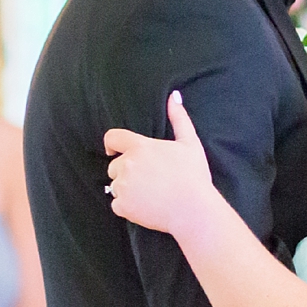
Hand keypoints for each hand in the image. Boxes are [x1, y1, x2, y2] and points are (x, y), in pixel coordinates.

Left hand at [104, 90, 212, 236]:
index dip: (112, 144)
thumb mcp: (190, 143)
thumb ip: (179, 118)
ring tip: (149, 193)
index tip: (115, 150)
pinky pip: (116, 204)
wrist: (193, 210)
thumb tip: (174, 96)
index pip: (112, 138)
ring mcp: (123, 187)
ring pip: (115, 185)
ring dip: (126, 189)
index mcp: (140, 147)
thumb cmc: (194, 176)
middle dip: (125, 171)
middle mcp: (127, 165)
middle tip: (148, 179)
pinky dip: (127, 206)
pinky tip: (145, 206)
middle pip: (114, 165)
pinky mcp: (122, 206)